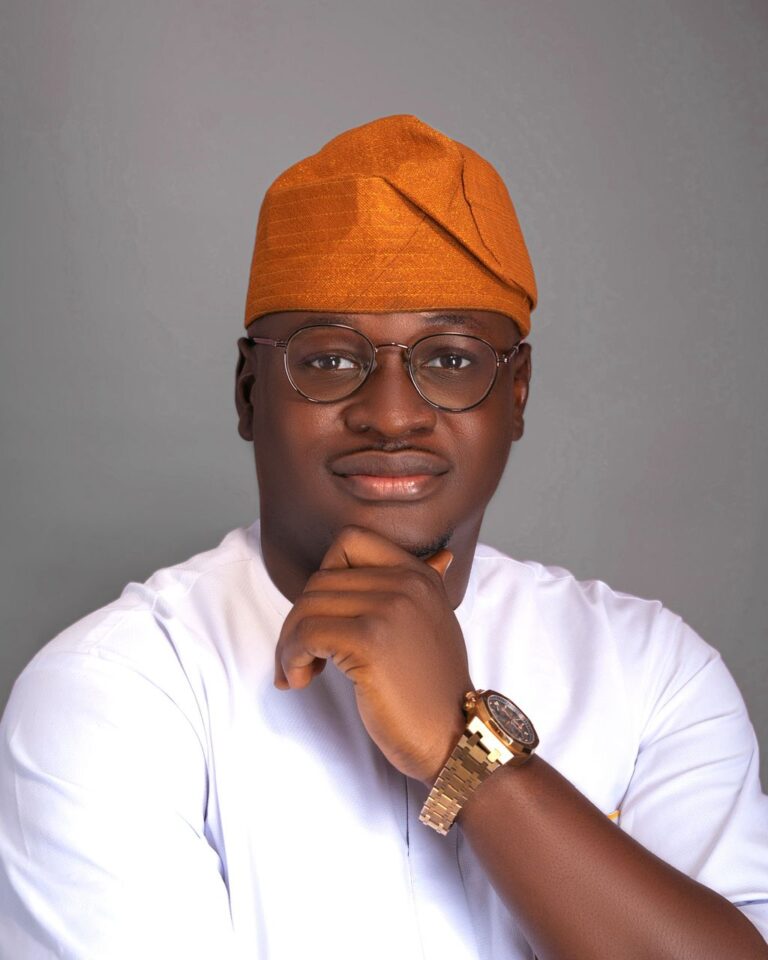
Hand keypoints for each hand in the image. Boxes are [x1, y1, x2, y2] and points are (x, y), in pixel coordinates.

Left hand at [274, 526, 472, 783]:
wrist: (454, 737)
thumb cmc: (434, 690)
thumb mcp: (436, 624)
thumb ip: (421, 591)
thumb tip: (439, 557)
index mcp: (419, 575)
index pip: (350, 540)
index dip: (324, 575)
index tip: (325, 615)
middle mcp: (407, 583)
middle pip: (319, 580)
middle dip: (298, 620)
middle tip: (301, 657)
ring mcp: (389, 608)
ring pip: (307, 606)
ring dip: (290, 643)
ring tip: (299, 672)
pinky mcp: (370, 640)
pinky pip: (306, 634)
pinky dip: (291, 657)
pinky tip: (301, 679)